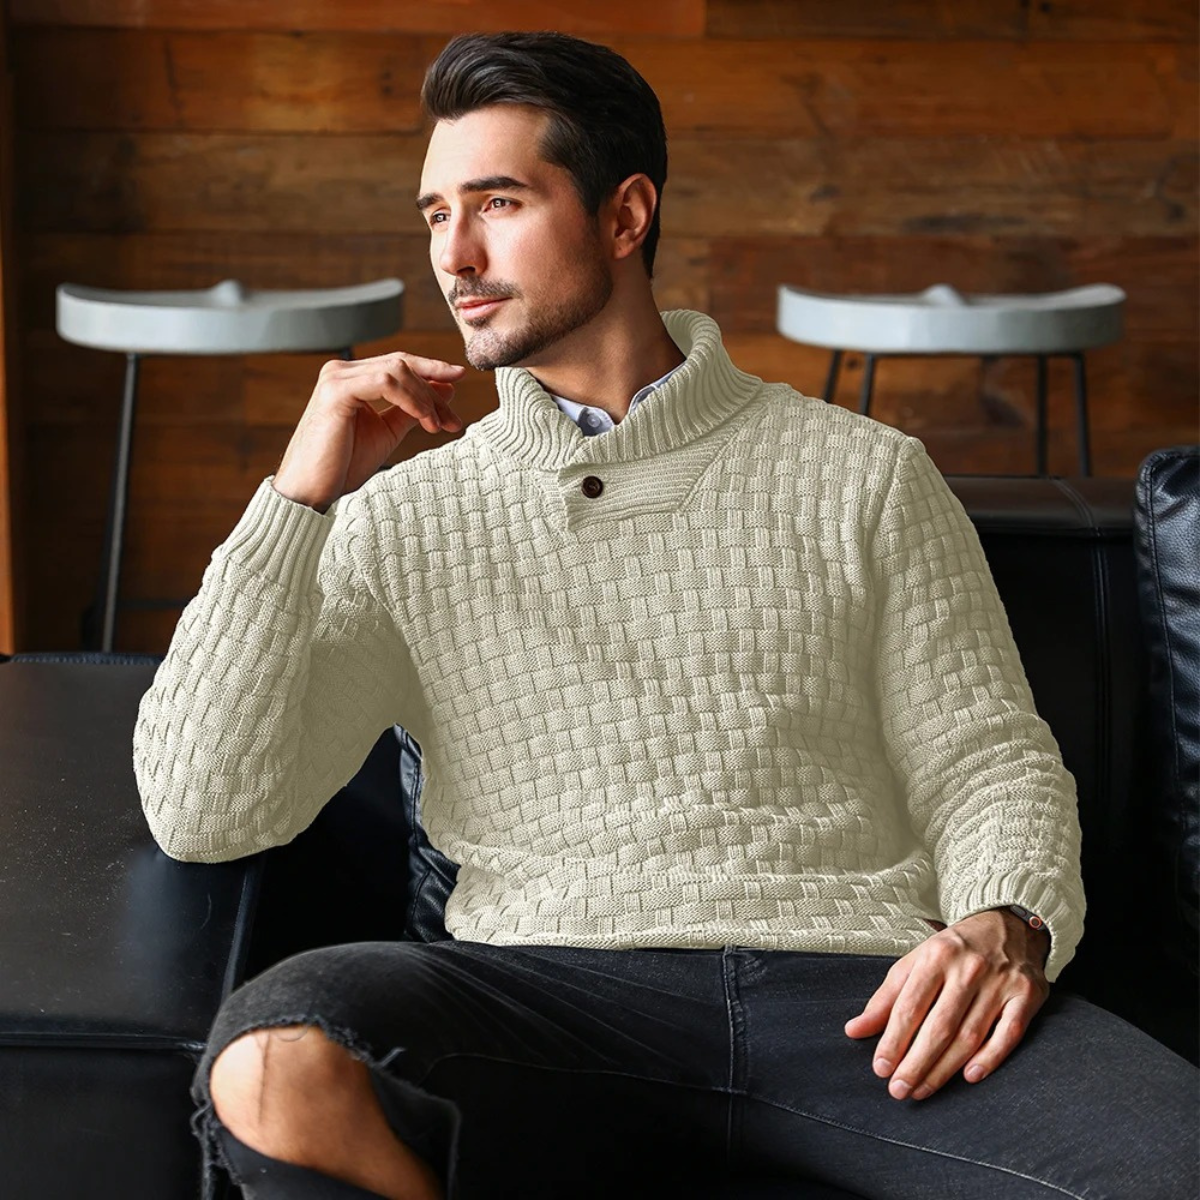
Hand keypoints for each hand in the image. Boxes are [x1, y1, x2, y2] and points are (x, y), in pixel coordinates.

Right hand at [273, 352, 466, 512]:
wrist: (312, 491)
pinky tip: (424, 420)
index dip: (431, 371)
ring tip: (437, 425)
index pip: (399, 364)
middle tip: (453, 419)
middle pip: (402, 364)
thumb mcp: (386, 432)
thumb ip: (410, 410)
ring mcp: (337, 378)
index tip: (459, 381)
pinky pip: (386, 382)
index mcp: (352, 378)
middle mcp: (341, 371)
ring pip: (397, 369)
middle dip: (435, 389)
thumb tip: (444, 390)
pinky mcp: (336, 391)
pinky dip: (411, 399)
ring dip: (425, 397)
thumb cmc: (342, 465)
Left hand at [844, 909, 1050, 1101]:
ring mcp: (1000, 983)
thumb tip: (854, 1030)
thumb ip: (886, 998)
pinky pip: (1008, 1033)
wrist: (1007, 923)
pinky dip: (990, 1057)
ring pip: (969, 1035)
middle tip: (899, 1090)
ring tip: (922, 1089)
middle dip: (916, 1062)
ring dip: (944, 1068)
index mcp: (936, 956)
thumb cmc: (954, 949)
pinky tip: (969, 1076)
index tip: (880, 1068)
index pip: (910, 1006)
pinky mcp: (1026, 995)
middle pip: (939, 1026)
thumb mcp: (915, 962)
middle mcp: (968, 968)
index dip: (893, 1040)